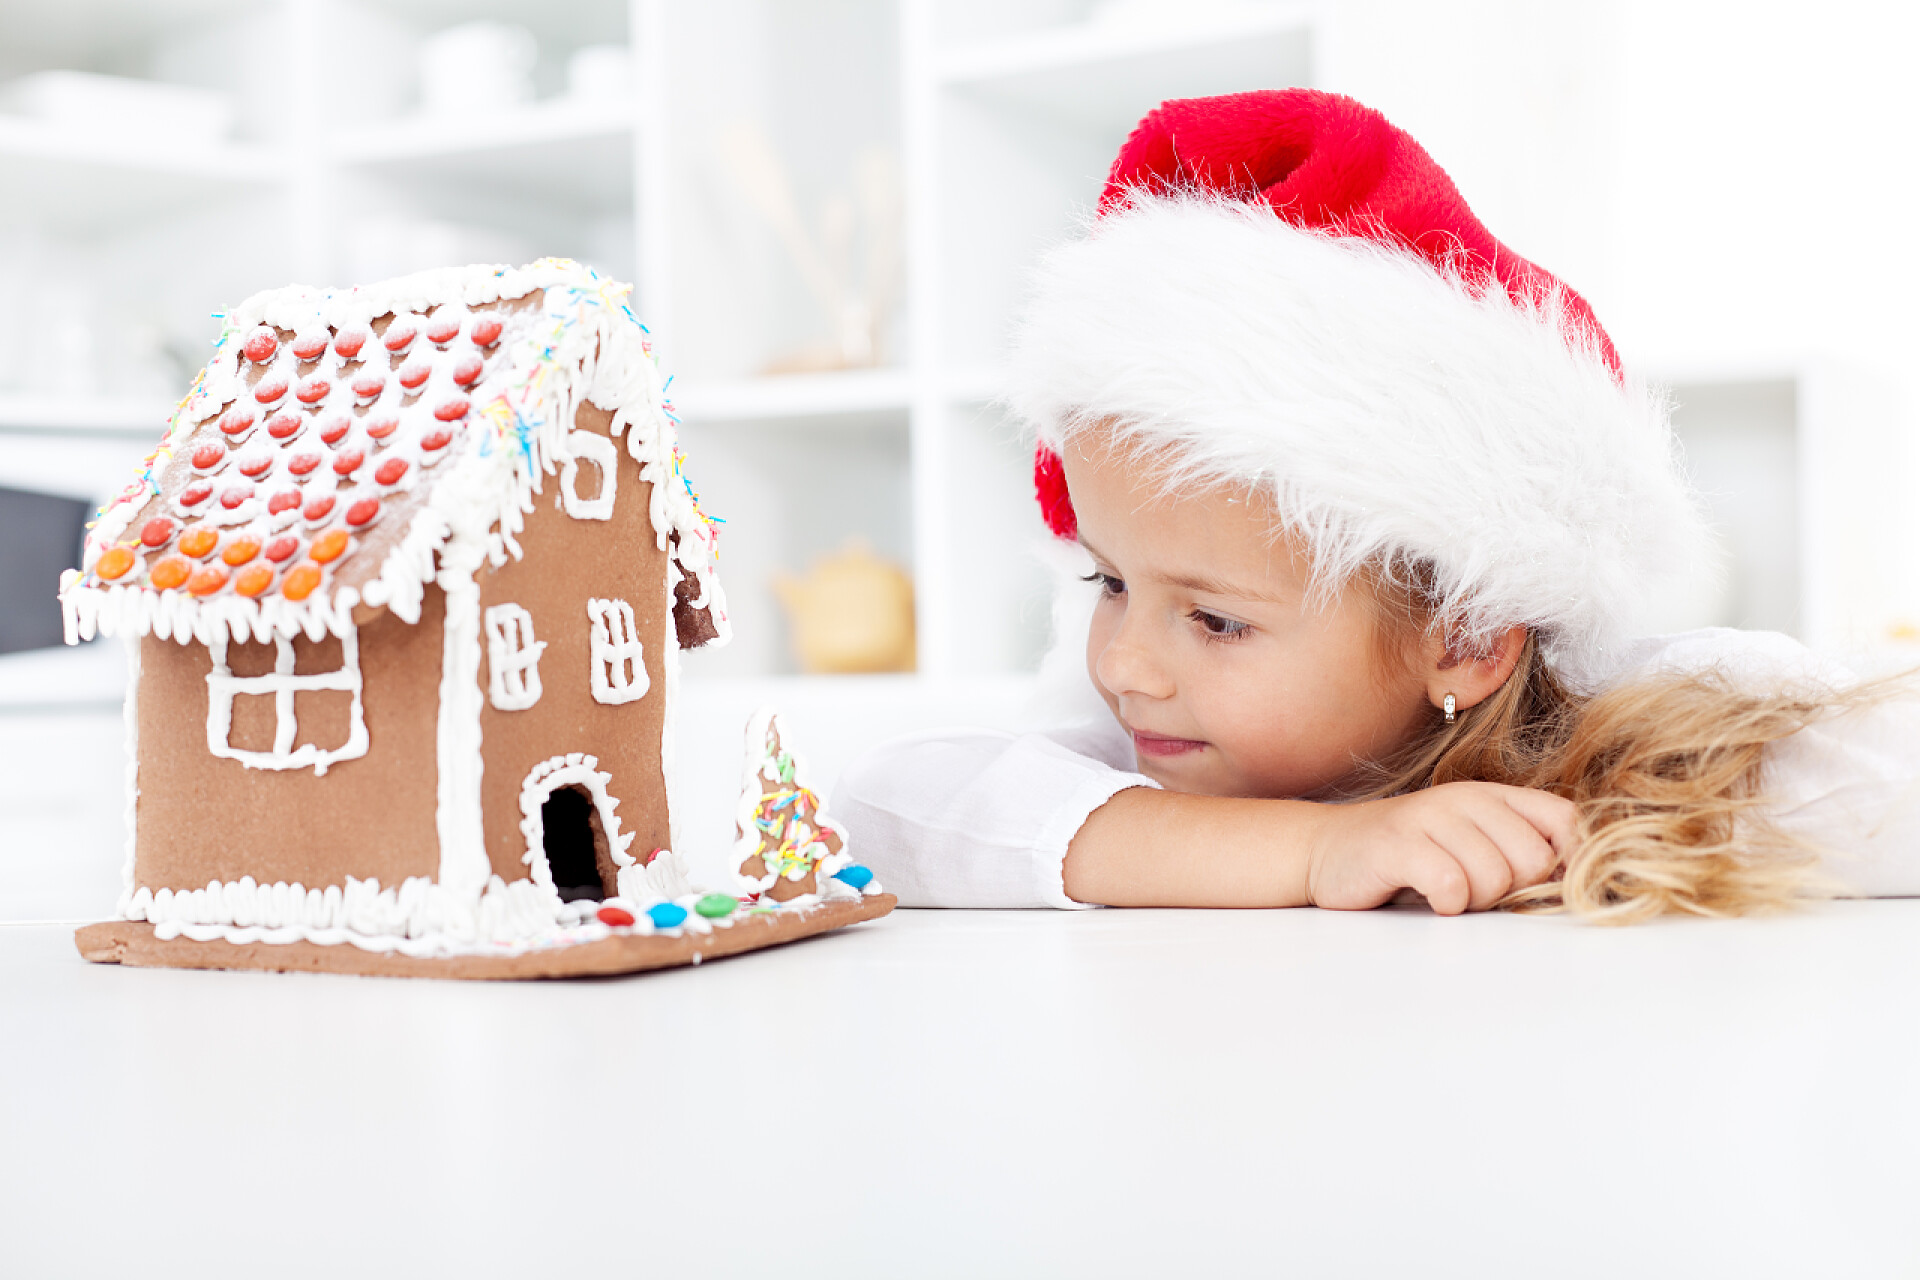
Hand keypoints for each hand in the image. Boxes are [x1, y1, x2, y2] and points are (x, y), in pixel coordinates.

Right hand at [1303, 782, 1576, 914]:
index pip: (1566, 821)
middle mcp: (1465, 798)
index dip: (1570, 863)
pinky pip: (1451, 885)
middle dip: (1512, 892)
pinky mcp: (1397, 844)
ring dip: (1474, 902)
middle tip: (1476, 891)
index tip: (1542, 889)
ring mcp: (1430, 817)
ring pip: (1494, 877)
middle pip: (1534, 860)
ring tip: (1446, 892)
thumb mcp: (1471, 842)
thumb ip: (1519, 851)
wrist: (1327, 851)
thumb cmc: (1410, 858)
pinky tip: (1430, 898)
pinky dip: (1446, 904)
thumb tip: (1580, 886)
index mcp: (1492, 796)